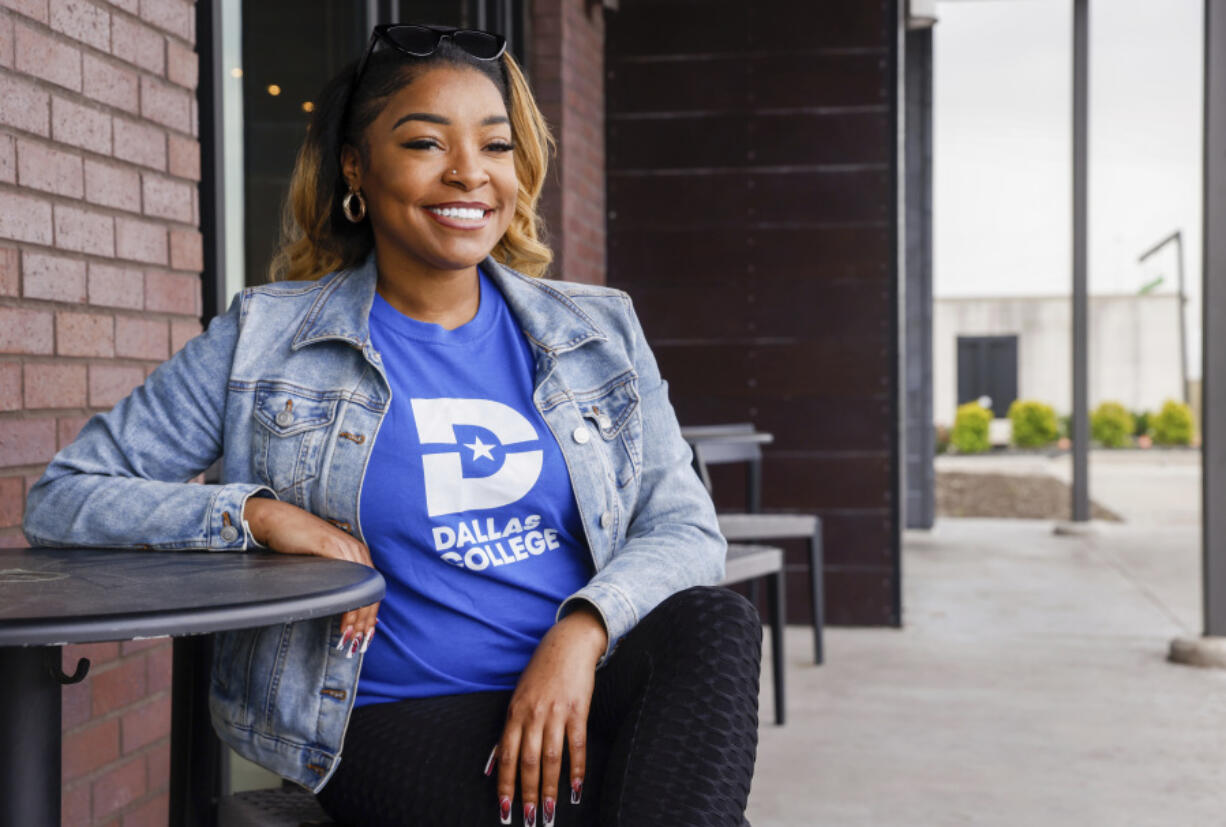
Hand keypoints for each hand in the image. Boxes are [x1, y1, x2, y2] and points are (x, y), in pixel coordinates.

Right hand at [243, 497, 380, 656]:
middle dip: (366, 620)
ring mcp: (346, 548)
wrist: (277, 521)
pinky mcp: (332, 548)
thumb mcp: (322, 564)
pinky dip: (349, 603)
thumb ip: (335, 579)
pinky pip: (348, 580)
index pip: (372, 588)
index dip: (370, 613)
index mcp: (357, 554)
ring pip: (362, 589)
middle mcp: (357, 550)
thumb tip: (342, 603)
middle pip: (372, 591)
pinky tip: (344, 617)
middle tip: (358, 642)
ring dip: (358, 616)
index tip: (365, 634)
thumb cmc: (297, 543)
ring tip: (350, 636)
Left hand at [495, 605, 607, 825]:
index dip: (505, 786)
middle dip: (527, 794)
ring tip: (551, 813)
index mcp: (514, 713)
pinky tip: (575, 789)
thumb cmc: (540, 674)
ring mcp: (556, 712)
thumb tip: (491, 766)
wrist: (567, 645)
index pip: (507, 756)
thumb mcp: (516, 699)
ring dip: (550, 789)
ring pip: (551, 758)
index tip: (504, 810)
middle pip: (528, 762)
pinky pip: (577, 745)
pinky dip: (577, 769)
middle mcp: (533, 714)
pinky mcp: (578, 710)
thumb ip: (506, 733)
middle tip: (529, 820)